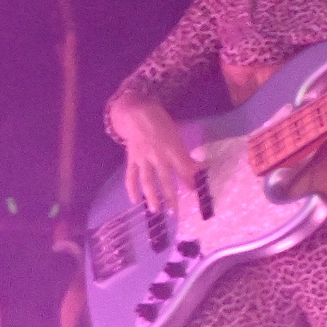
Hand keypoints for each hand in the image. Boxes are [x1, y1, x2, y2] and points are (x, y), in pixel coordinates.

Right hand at [110, 101, 195, 217]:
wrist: (137, 114)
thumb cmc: (162, 124)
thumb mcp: (177, 136)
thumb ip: (183, 154)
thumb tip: (195, 170)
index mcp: (172, 149)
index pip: (184, 168)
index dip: (191, 179)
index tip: (196, 191)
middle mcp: (158, 156)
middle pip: (165, 179)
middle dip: (171, 196)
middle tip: (175, 212)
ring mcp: (143, 159)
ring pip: (147, 181)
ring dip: (151, 197)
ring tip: (156, 210)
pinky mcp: (131, 159)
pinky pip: (130, 176)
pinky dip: (131, 189)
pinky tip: (134, 200)